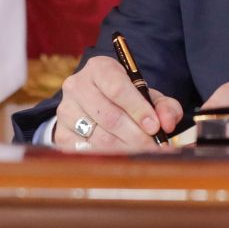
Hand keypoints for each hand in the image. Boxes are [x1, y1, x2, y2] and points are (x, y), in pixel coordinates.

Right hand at [53, 55, 183, 151]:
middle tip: (154, 147)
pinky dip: (109, 158)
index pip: (117, 89)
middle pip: (109, 116)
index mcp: (99, 68)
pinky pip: (87, 152)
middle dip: (137, 135)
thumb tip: (167, 123)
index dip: (138, 110)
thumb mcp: (147, 95)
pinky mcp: (61, 133)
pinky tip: (123, 158)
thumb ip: (164, 106)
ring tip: (143, 153)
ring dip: (126, 149)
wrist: (94, 104)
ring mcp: (66, 110)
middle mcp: (77, 86)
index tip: (155, 127)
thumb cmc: (126, 98)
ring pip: (99, 137)